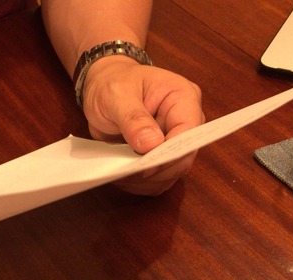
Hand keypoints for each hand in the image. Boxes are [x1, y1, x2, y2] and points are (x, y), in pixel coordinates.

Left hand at [81, 56, 203, 194]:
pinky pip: (158, 179)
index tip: (146, 167)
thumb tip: (152, 144)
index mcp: (182, 97)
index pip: (189, 131)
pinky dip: (141, 184)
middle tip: (129, 174)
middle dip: (157, 171)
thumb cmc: (113, 83)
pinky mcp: (161, 156)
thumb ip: (134, 118)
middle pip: (184, 157)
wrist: (103, 87)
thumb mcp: (117, 95)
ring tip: (121, 175)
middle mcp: (185, 121)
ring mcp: (174, 140)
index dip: (170, 153)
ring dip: (147, 181)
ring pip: (172, 173)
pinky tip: (123, 177)